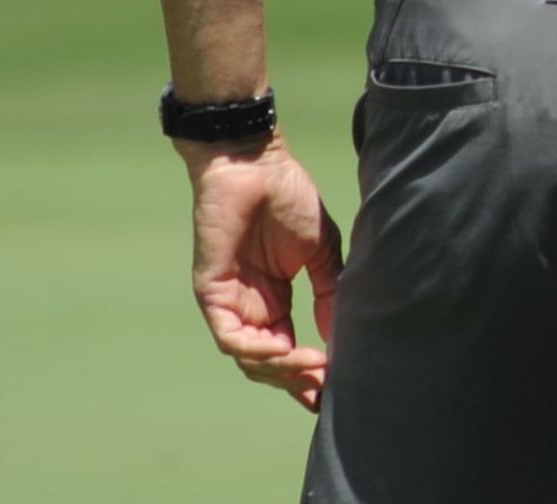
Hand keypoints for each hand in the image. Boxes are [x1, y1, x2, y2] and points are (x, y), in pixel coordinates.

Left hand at [179, 131, 342, 412]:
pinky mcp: (212, 293)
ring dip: (282, 369)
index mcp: (274, 301)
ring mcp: (229, 302)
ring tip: (314, 367)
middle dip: (297, 381)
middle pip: (269, 365)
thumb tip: (344, 336)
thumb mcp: (322, 252)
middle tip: (326, 386)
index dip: (308, 376)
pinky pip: (230, 338)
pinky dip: (257, 351)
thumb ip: (331, 292)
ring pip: (249, 359)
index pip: (288, 352)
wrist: (256, 163)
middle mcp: (250, 308)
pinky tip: (284, 349)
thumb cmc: (288, 197)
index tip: (333, 393)